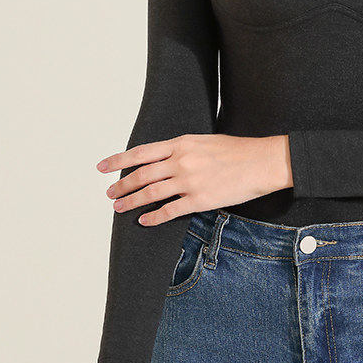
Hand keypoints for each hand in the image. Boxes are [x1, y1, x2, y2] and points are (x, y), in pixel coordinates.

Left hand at [96, 133, 292, 223]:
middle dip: (121, 185)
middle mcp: (181, 161)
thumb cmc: (236, 151)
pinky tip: (144, 221)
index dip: (118, 160)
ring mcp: (189, 181)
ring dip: (131, 202)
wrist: (261, 162)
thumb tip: (163, 158)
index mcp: (181, 144)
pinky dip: (154, 217)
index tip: (102, 167)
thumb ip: (181, 149)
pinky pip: (170, 211)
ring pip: (151, 193)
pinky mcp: (199, 200)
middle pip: (141, 175)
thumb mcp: (204, 141)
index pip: (141, 153)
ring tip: (119, 208)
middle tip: (109, 193)